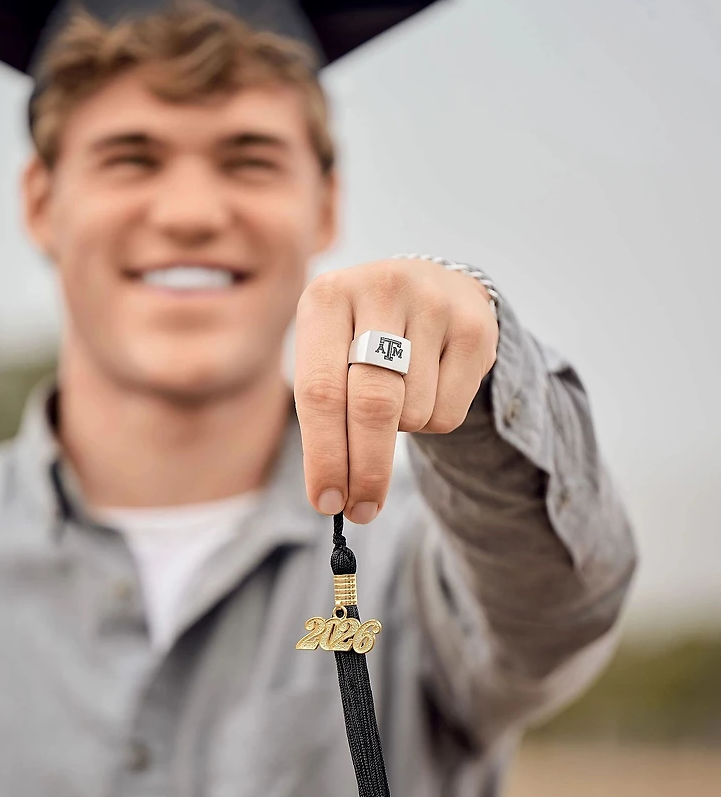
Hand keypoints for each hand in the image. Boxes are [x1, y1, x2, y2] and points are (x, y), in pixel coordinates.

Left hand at [294, 258, 498, 523]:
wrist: (428, 285)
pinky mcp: (475, 326)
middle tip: (361, 510)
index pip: (320, 391)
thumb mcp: (327, 351)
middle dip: (366, 470)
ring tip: (398, 398)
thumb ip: (322, 411)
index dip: (324, 455)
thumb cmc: (360, 335)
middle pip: (373, 406)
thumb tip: (330, 495)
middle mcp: (381, 289)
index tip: (326, 503)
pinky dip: (432, 423)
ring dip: (402, 431)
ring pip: (415, 413)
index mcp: (327, 297)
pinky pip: (450, 411)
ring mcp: (433, 303)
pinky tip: (427, 388)